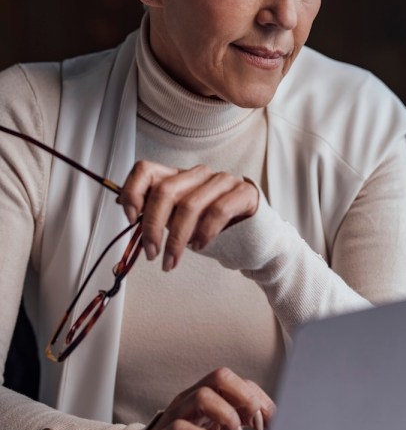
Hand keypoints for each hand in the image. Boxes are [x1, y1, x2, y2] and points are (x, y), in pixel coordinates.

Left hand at [117, 160, 259, 270]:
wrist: (253, 239)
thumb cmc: (214, 230)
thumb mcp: (179, 222)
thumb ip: (157, 214)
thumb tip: (127, 210)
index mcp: (180, 177)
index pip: (146, 170)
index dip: (133, 191)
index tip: (130, 217)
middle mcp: (200, 174)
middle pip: (166, 190)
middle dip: (153, 226)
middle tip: (151, 253)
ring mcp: (224, 181)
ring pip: (190, 204)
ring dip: (177, 239)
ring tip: (173, 259)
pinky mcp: (244, 193)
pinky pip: (218, 211)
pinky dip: (204, 233)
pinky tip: (200, 245)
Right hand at [147, 367, 274, 429]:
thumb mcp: (217, 428)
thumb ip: (239, 419)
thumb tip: (273, 420)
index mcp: (206, 394)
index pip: (235, 379)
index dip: (256, 397)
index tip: (268, 422)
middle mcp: (190, 398)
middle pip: (220, 376)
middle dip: (244, 397)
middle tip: (254, 425)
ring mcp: (174, 415)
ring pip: (202, 396)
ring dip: (226, 417)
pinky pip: (180, 427)